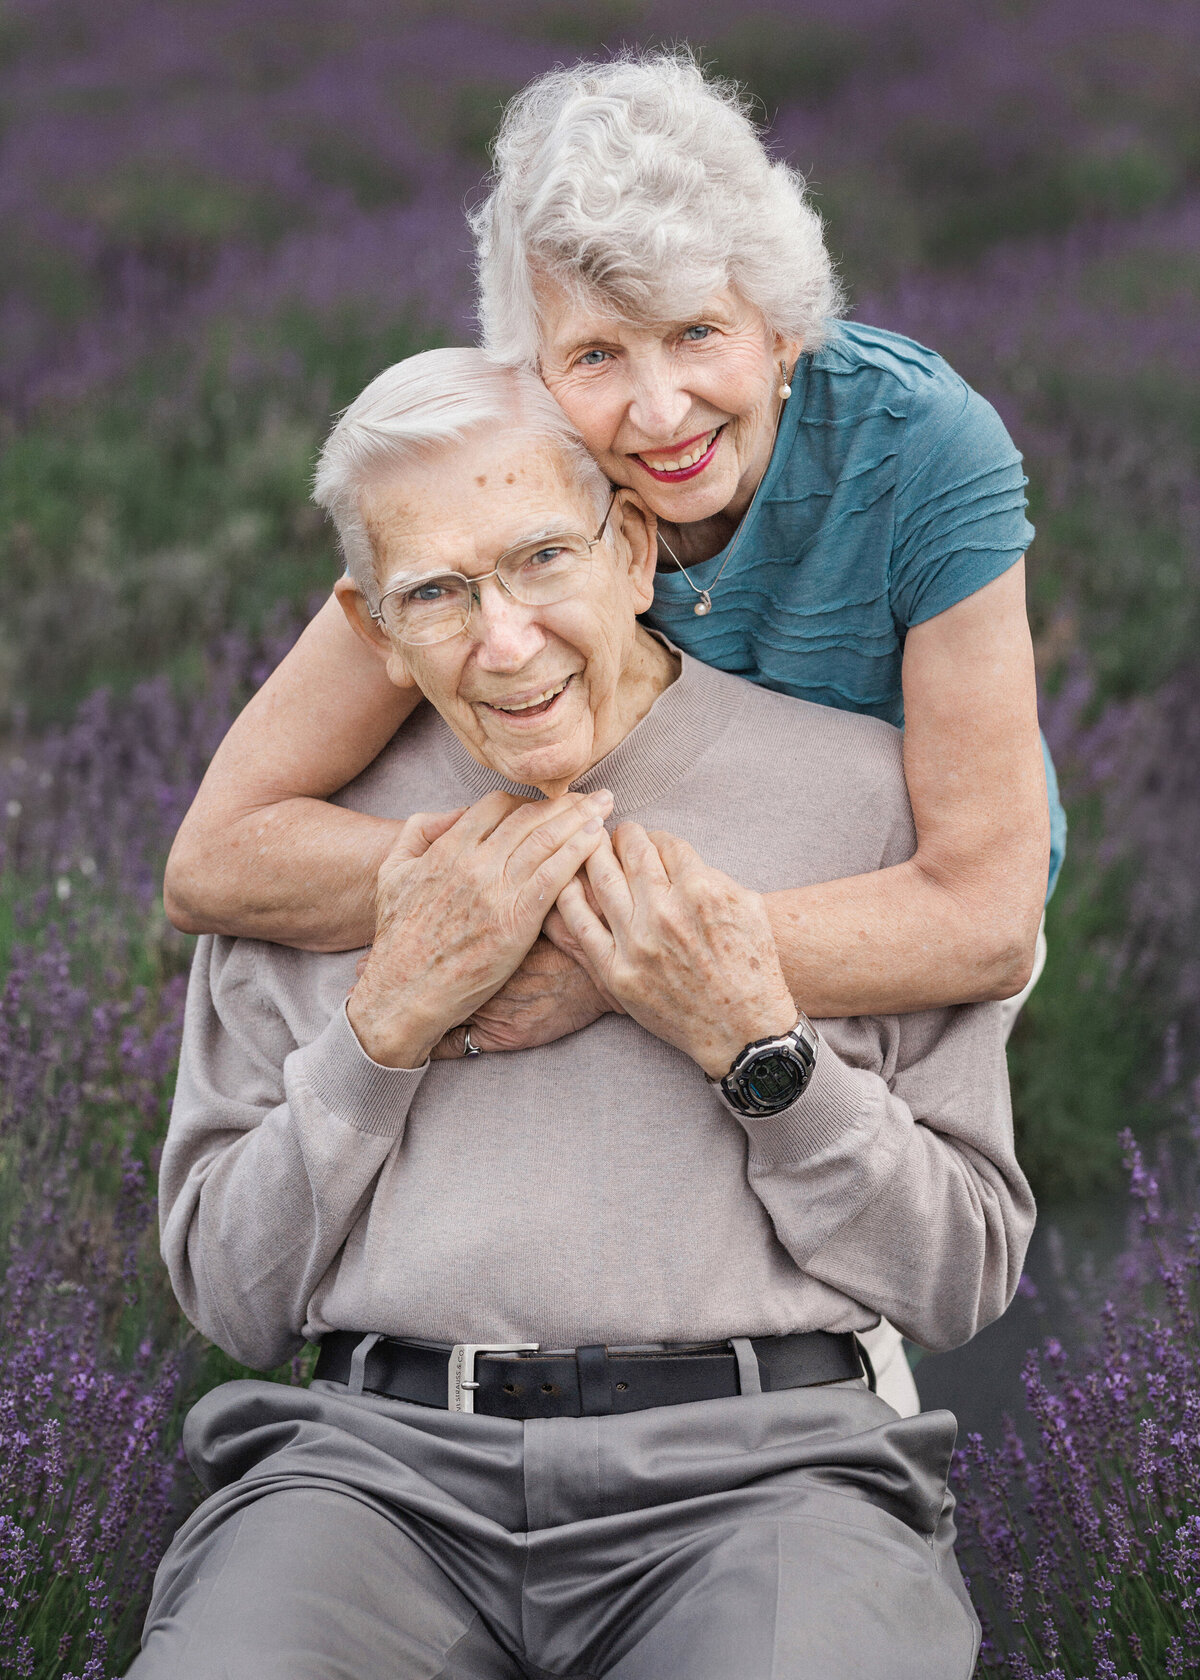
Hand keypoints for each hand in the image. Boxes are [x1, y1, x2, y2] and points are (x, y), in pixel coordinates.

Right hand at [347, 788, 612, 1067]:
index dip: (527, 800)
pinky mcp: (516, 922)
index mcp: (447, 849)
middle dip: (565, 802)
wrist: (404, 992)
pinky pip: (555, 877)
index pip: (496, 805)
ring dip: (580, 818)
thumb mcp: (392, 873)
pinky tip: (597, 839)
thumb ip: (417, 833)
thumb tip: (452, 814)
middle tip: (593, 794)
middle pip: (529, 818)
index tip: (548, 802)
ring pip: (547, 841)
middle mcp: (475, 864)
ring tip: (605, 806)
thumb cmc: (398, 939)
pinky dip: (578, 852)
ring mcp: (497, 892)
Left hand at [555, 824, 796, 1079]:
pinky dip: (570, 899)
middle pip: (631, 854)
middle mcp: (665, 913)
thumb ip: (711, 874)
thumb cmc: (751, 967)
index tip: (649, 838)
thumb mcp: (747, 906)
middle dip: (622, 836)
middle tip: (616, 832)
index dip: (655, 835)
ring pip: (602, 881)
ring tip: (592, 847)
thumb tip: (675, 854)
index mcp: (701, 890)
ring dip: (594, 856)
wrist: (743, 1030)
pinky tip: (567, 884)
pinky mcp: (617, 973)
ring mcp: (637, 944)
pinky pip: (581, 927)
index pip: (666, 843)